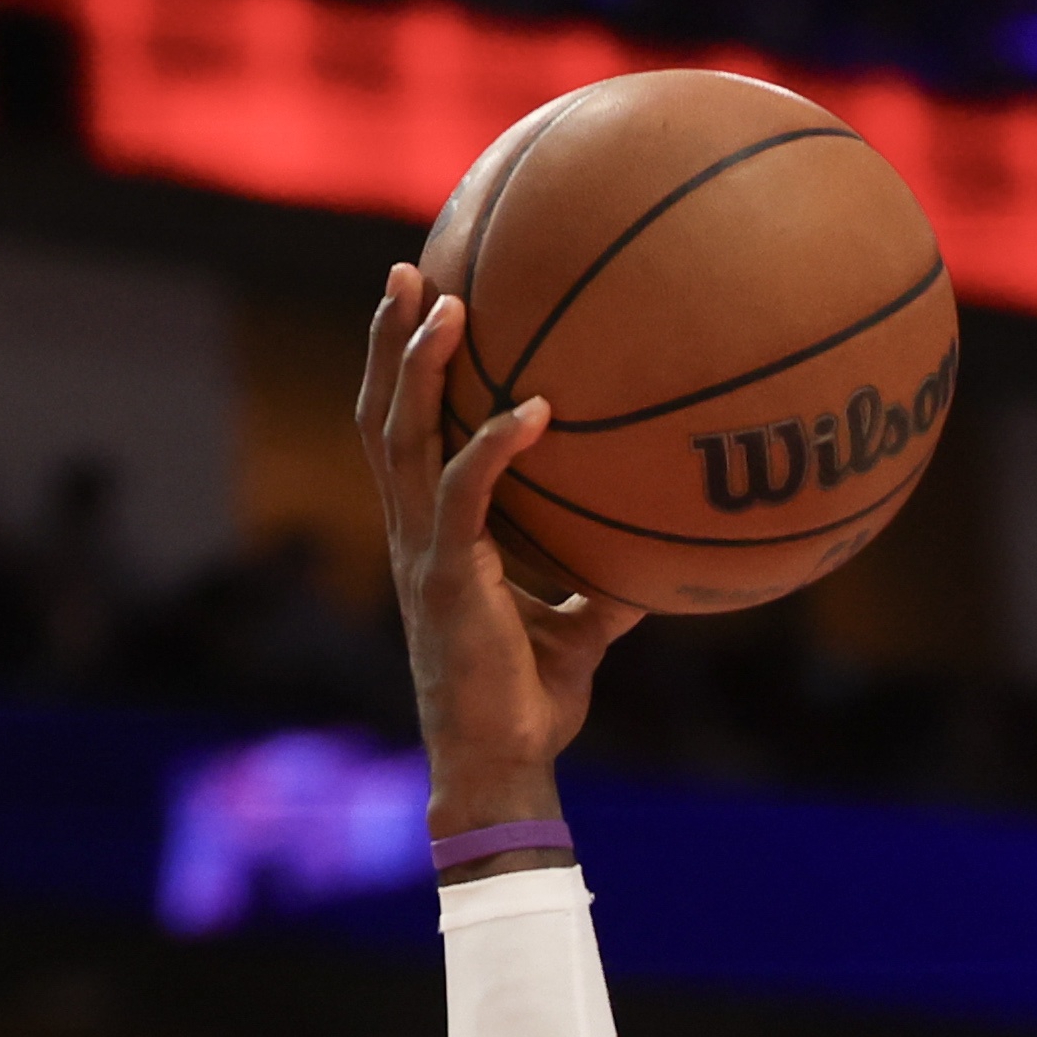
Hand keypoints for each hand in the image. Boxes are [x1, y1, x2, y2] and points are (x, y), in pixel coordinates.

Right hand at [356, 262, 646, 828]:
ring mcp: (426, 552)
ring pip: (402, 439)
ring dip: (417, 366)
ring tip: (445, 301)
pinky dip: (495, 446)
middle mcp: (415, 534)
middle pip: (382, 417)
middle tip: (408, 271)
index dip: (399, 372)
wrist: (504, 766)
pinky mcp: (451, 578)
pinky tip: (534, 409)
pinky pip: (467, 493)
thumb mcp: (579, 630)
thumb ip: (601, 585)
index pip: (401, 438)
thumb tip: (655, 558)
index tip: (420, 306)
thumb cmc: (533, 706)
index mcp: (433, 539)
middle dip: (389, 341)